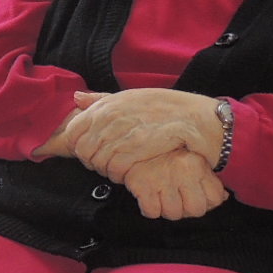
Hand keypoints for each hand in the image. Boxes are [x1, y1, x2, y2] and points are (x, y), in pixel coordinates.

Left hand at [64, 89, 219, 181]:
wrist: (198, 119)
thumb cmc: (166, 108)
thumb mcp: (132, 96)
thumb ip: (102, 99)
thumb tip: (76, 98)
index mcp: (108, 104)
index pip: (73, 130)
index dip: (76, 146)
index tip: (89, 151)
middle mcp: (112, 117)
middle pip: (83, 150)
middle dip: (91, 161)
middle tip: (104, 164)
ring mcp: (124, 132)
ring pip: (98, 161)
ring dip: (105, 170)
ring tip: (117, 169)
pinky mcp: (137, 149)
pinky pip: (115, 169)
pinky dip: (118, 175)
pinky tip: (127, 174)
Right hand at [119, 147, 228, 220]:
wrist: (133, 137)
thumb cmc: (165, 152)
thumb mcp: (192, 160)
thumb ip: (209, 179)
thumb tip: (223, 197)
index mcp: (197, 164)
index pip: (215, 199)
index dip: (206, 202)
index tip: (194, 195)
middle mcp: (182, 171)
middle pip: (196, 210)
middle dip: (186, 209)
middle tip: (177, 199)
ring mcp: (161, 178)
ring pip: (173, 214)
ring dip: (166, 209)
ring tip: (161, 196)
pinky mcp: (140, 184)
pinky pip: (151, 212)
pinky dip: (150, 209)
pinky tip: (149, 197)